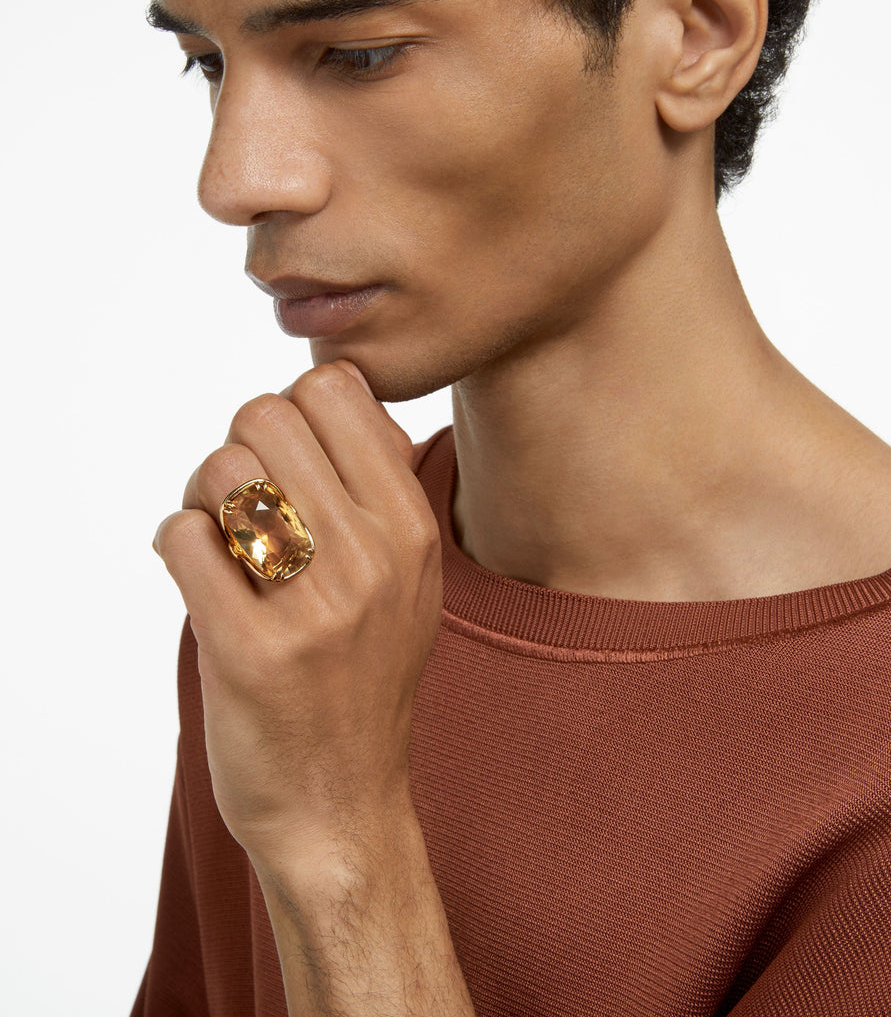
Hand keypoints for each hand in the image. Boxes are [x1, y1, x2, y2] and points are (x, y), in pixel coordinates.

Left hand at [153, 360, 442, 871]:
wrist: (342, 801)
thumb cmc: (366, 678)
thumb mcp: (410, 581)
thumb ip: (381, 489)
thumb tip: (334, 395)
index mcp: (411, 529)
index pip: (333, 388)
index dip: (293, 412)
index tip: (290, 462)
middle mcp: (374, 558)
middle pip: (267, 413)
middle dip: (241, 446)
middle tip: (245, 501)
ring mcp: (315, 606)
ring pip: (222, 467)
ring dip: (203, 495)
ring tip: (223, 542)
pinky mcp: (249, 650)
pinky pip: (184, 536)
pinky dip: (179, 544)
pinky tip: (204, 578)